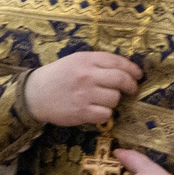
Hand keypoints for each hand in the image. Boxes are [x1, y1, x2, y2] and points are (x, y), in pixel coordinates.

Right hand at [24, 53, 141, 127]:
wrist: (34, 94)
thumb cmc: (57, 76)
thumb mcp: (75, 61)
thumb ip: (97, 62)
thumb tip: (124, 69)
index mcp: (86, 60)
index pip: (117, 61)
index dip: (132, 69)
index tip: (138, 75)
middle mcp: (87, 76)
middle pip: (121, 80)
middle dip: (130, 85)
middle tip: (131, 89)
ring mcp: (84, 95)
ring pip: (115, 98)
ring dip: (113, 100)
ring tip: (103, 99)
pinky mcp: (81, 112)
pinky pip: (106, 114)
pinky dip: (105, 114)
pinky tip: (96, 110)